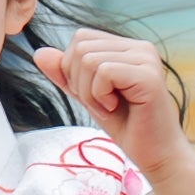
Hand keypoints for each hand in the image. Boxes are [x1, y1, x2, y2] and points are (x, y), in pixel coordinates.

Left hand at [41, 27, 194, 194]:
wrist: (156, 155)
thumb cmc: (127, 127)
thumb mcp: (88, 97)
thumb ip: (66, 75)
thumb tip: (39, 52)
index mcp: (128, 47)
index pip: (81, 38)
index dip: (73, 69)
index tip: (94, 95)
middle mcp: (140, 46)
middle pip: (80, 46)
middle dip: (78, 82)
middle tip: (101, 104)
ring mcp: (147, 59)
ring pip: (88, 59)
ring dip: (89, 93)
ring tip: (109, 108)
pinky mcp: (149, 76)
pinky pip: (103, 72)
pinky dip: (99, 97)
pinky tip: (115, 109)